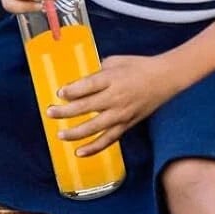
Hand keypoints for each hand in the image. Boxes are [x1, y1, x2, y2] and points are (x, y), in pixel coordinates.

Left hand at [50, 54, 178, 155]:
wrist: (164, 79)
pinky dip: (94, 148)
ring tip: (60, 135)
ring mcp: (121, 114)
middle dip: (65, 112)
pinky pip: (108, 139)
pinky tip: (80, 152)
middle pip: (86, 107)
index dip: (71, 90)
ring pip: (94, 127)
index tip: (59, 93)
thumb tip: (79, 81)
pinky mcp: (126, 125)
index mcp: (112, 78)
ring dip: (75, 132)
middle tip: (50, 113)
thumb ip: (97, 71)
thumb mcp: (116, 61)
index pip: (88, 86)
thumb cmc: (138, 66)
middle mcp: (116, 97)